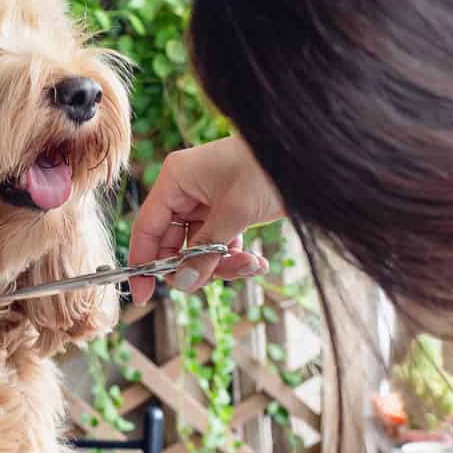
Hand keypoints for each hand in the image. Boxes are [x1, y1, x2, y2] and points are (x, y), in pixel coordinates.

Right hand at [128, 136, 282, 303]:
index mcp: (176, 179)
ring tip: (251, 264)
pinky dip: (235, 257)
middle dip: (197, 265)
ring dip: (222, 264)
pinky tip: (257, 262)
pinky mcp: (226, 211)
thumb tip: (184, 284)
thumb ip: (205, 250)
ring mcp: (206, 202)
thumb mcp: (234, 213)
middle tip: (219, 277)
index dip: (143, 263)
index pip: (147, 228)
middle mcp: (186, 190)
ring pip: (199, 249)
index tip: (142, 294)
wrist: (309, 158)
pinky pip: (219, 244)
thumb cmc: (267, 167)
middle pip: (173, 243)